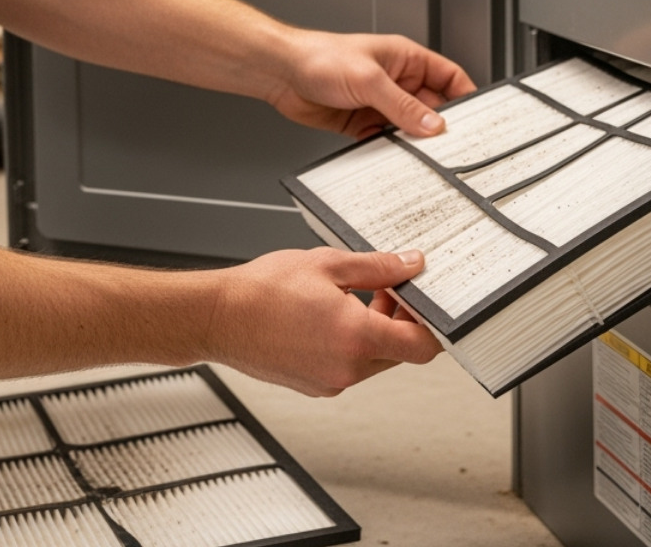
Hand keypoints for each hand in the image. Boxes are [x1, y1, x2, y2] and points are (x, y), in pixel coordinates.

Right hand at [205, 247, 442, 395]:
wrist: (217, 317)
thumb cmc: (260, 292)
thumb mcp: (328, 264)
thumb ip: (378, 267)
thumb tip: (410, 266)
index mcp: (356, 338)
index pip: (422, 346)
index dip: (433, 324)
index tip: (425, 302)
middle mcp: (346, 369)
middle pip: (400, 352)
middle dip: (401, 320)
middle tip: (386, 289)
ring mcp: (329, 382)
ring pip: (374, 361)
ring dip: (376, 332)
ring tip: (353, 298)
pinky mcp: (313, 386)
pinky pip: (349, 368)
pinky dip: (352, 345)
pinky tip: (331, 317)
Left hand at [266, 30, 476, 139]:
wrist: (281, 72)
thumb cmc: (319, 57)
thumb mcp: (369, 80)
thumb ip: (402, 105)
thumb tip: (432, 123)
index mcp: (405, 59)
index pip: (448, 76)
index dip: (464, 96)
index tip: (475, 119)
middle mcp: (395, 80)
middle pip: (430, 106)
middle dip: (438, 126)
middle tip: (448, 147)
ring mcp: (378, 102)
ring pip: (408, 126)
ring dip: (413, 140)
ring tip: (421, 156)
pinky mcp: (361, 121)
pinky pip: (384, 139)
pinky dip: (390, 150)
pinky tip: (392, 157)